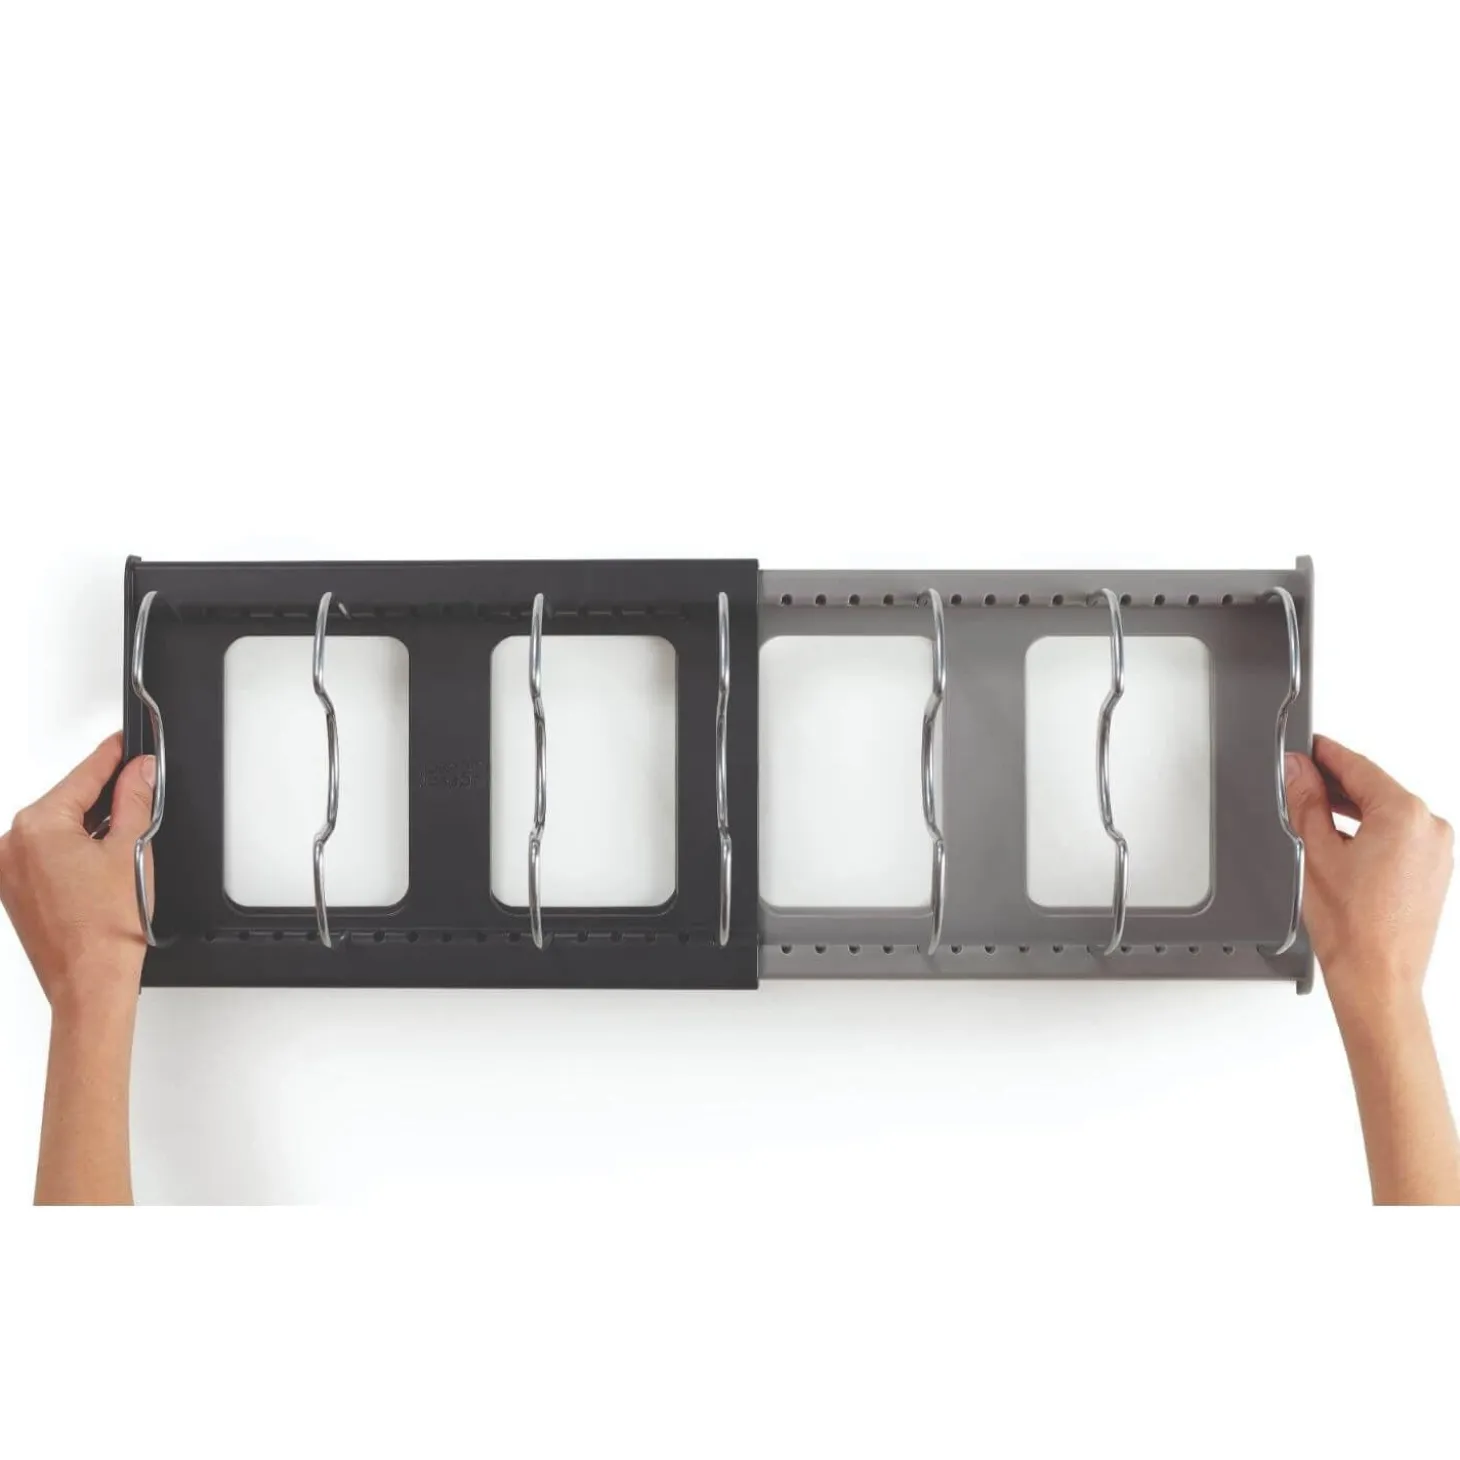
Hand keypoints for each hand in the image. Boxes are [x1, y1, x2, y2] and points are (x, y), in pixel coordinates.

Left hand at [0, 733, 156, 1021]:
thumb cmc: (105, 930)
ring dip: (89, 828)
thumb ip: (135, 799)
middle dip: (104, 798)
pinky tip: (101, 869)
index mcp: (37, 827)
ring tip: (123, 851)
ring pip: (57, 829)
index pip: (83, 776)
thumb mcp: (133, 849)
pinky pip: (45, 854)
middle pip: (67, 802)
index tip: (127, 742)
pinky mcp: (12, 889)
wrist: (90, 983)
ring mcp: (7, 869)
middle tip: (140, 797)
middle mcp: (11, 844)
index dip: (113, 756)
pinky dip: (72, 852)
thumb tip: (139, 770)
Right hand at [1284, 735, 1453, 1025]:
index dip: (1326, 754)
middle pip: (1376, 788)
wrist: (1378, 979)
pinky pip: (1401, 836)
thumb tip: (1299, 770)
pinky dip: (1372, 832)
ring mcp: (1437, 851)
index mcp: (1405, 815)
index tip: (1306, 747)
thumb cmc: (1354, 929)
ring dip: (1353, 810)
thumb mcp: (1315, 853)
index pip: (1358, 767)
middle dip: (1336, 784)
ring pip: (1388, 813)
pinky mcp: (1434, 871)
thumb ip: (1307, 802)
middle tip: (1299, 779)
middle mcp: (1431, 828)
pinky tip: (1341, 841)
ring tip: (1314, 814)